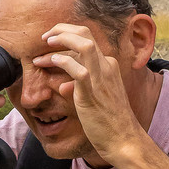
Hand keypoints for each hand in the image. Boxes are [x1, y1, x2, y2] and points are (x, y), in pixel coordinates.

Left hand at [34, 21, 143, 162]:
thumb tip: (63, 86)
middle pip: (85, 33)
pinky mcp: (93, 91)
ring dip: (61, 40)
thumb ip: (80, 88)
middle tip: (43, 37)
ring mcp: (101, 77)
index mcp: (108, 65)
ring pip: (83, 44)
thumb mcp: (95, 99)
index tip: (49, 42)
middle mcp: (106, 66)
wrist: (124, 140)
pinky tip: (51, 62)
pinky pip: (77, 69)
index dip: (66, 35)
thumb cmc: (109, 122)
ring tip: (44, 46)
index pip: (86, 39)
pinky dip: (62, 61)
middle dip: (61, 29)